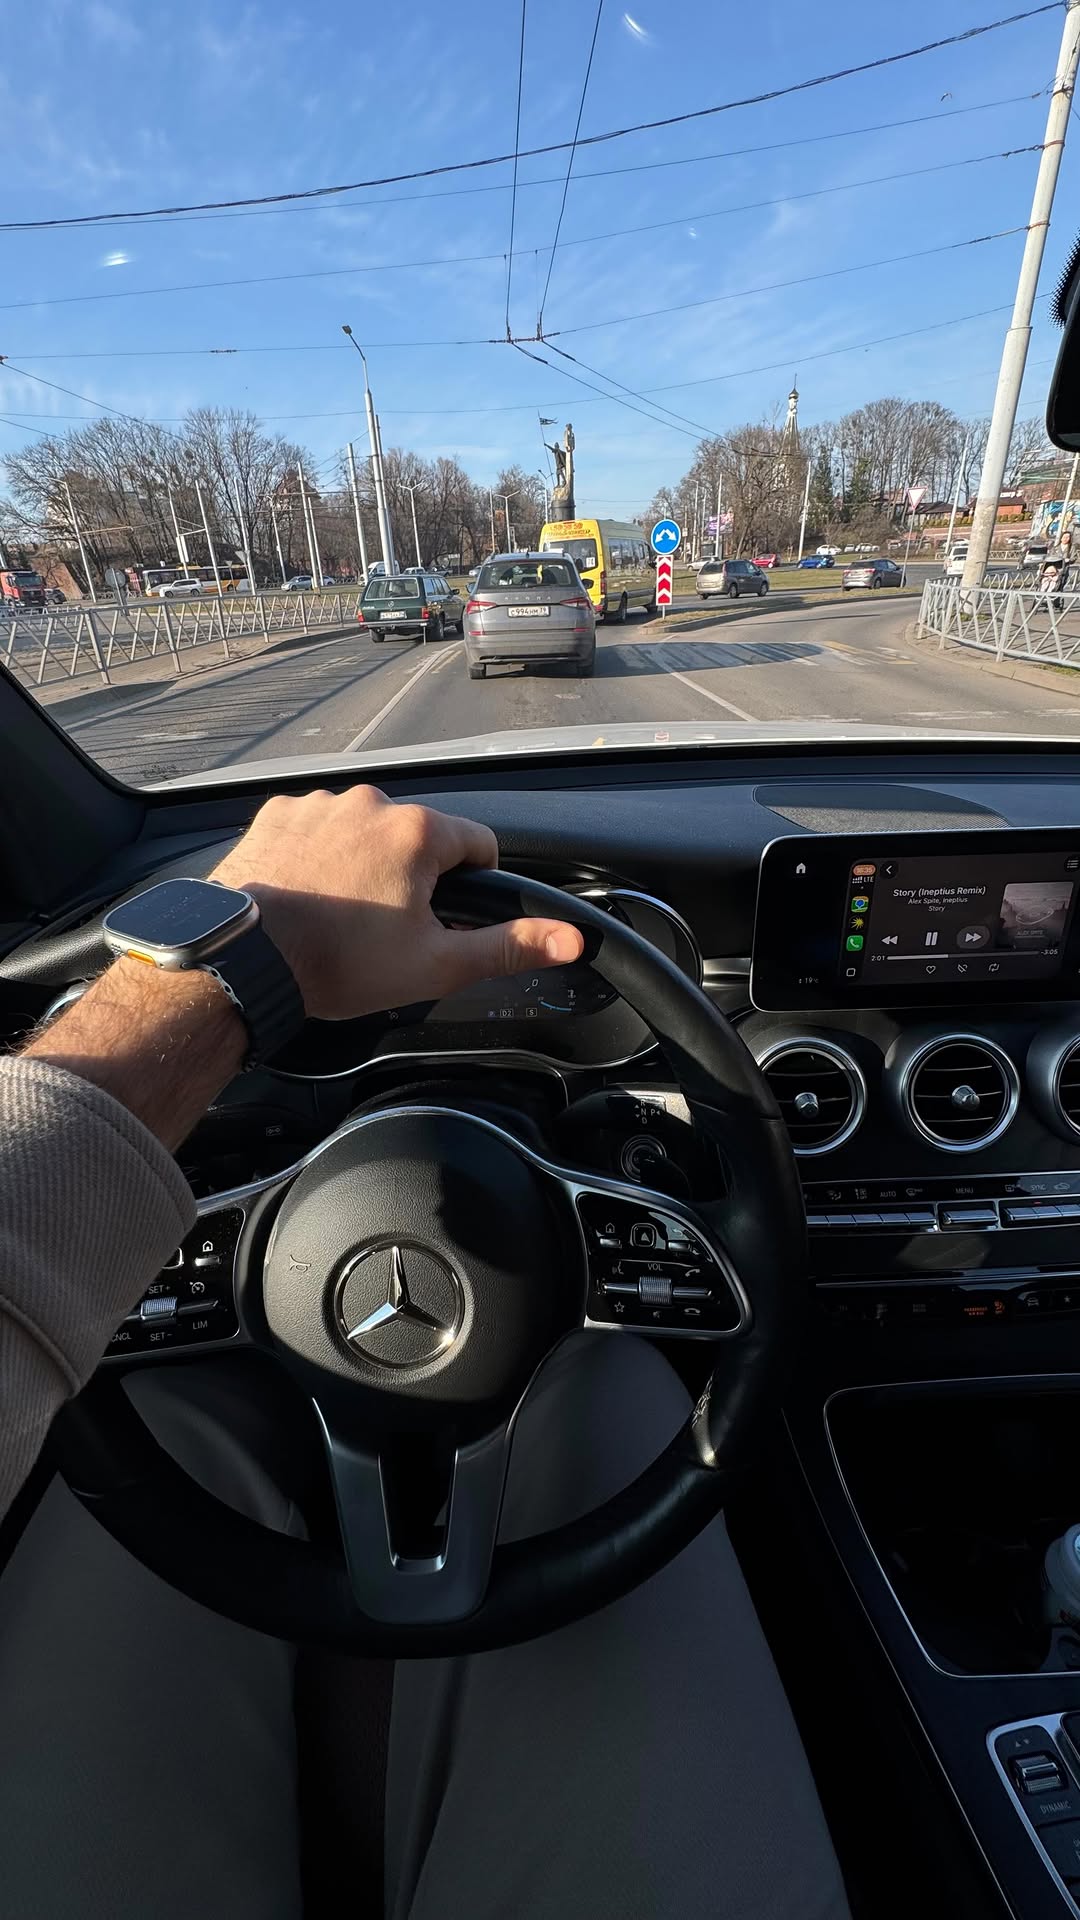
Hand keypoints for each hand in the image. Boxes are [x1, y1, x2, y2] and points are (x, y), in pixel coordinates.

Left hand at [210, 785, 583, 1019]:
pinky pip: (317, 827)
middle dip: (413, 875)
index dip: (474, 884)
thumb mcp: (436, 965)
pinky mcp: (277, 814)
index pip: (478, 844)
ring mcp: (319, 803)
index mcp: (418, 830)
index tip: (447, 917)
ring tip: (341, 914)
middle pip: (418, 836)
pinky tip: (308, 894)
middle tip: (387, 928)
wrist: (243, 960)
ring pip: (365, 830)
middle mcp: (370, 801)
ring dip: (364, 861)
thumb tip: (571, 938)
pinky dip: (319, 854)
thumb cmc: (340, 963)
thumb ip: (507, 946)